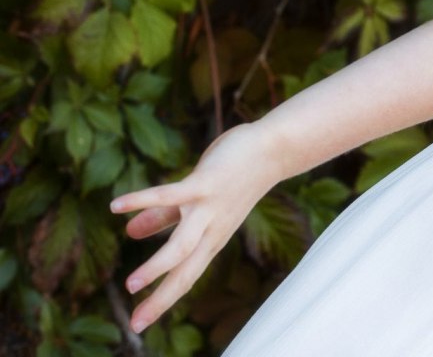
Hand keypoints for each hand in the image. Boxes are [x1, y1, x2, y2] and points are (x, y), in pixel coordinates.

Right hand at [110, 122, 280, 334]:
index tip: (136, 327)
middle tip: (134, 323)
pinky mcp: (207, 183)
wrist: (273, 148)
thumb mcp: (197, 204)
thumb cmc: (233, 177)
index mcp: (210, 238)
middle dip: (162, 297)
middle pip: (185, 272)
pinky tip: (116, 206)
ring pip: (183, 244)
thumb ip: (163, 219)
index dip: (162, 300)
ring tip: (130, 284)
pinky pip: (171, 196)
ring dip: (157, 266)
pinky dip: (143, 201)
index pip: (185, 277)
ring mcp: (210, 207)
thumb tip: (130, 233)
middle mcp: (212, 229)